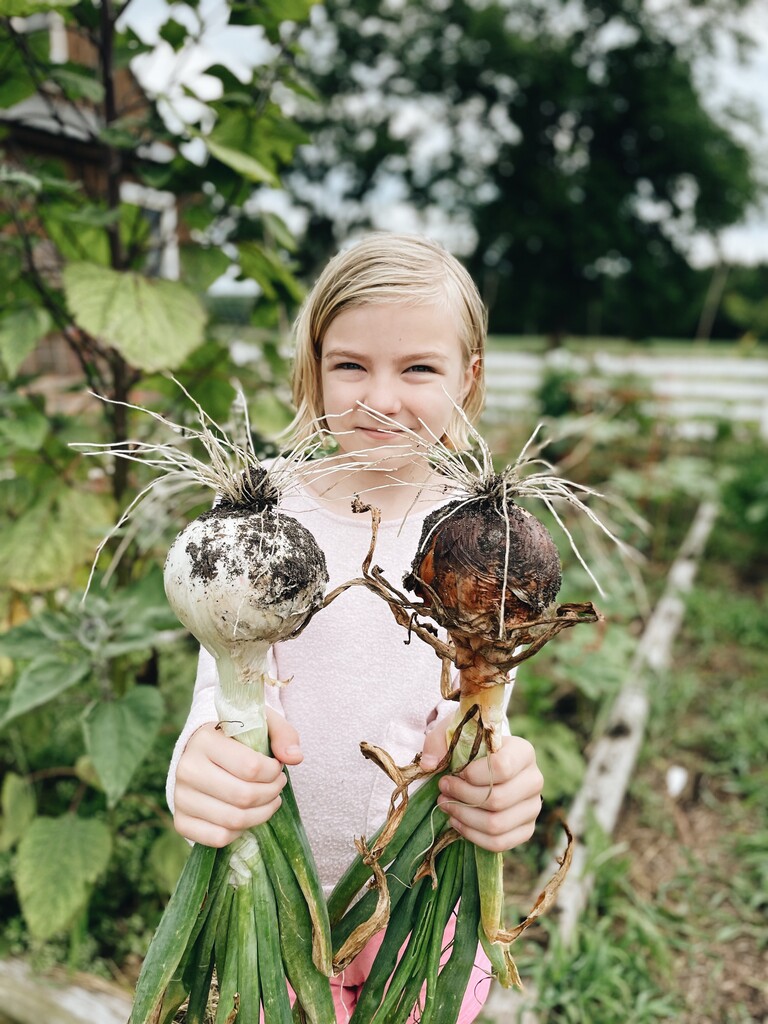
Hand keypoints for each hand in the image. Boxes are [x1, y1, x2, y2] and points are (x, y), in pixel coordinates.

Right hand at [172, 710, 302, 847]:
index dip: (273, 772)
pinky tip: (248, 815)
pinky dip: (241, 831)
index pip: (251, 767)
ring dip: (262, 814)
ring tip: (270, 800)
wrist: (204, 753)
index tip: (278, 768)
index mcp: (205, 740)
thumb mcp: (262, 724)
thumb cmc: (237, 738)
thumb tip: (295, 757)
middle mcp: (187, 769)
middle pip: (243, 796)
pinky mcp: (180, 821)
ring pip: (234, 820)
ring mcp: (181, 797)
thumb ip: (283, 735)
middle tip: (278, 786)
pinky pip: (219, 837)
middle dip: (271, 793)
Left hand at [420, 722, 543, 853]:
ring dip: (464, 817)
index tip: (455, 772)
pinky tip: (457, 822)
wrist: (486, 764)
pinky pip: (499, 843)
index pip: (502, 768)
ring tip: (446, 805)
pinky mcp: (526, 829)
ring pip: (497, 824)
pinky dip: (472, 835)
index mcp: (523, 752)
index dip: (472, 775)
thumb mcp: (455, 733)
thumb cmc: (471, 747)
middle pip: (498, 799)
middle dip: (462, 797)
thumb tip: (429, 765)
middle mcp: (534, 780)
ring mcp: (533, 807)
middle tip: (443, 789)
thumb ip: (438, 741)